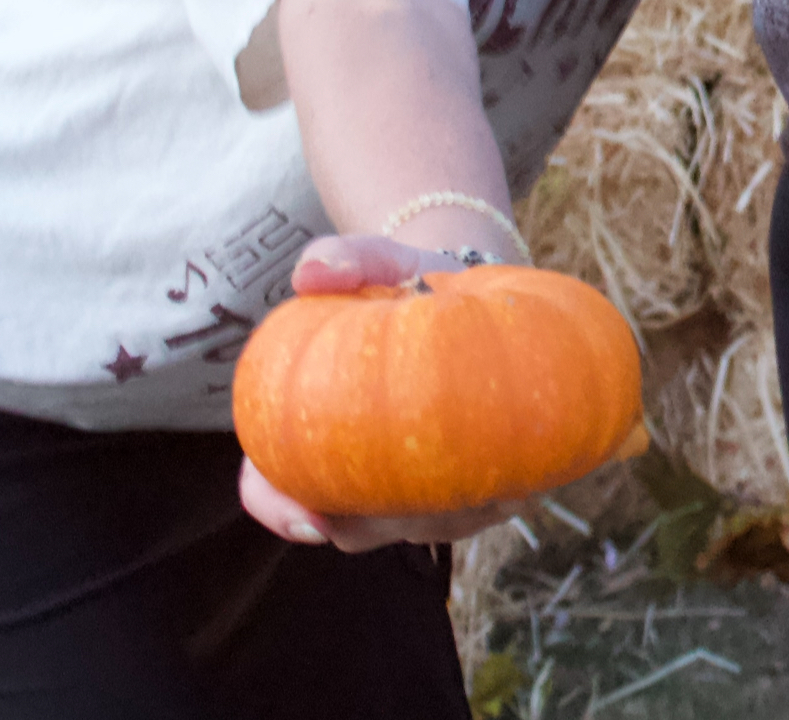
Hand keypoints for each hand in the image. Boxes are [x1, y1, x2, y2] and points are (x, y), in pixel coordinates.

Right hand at [236, 235, 595, 551]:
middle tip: (409, 497)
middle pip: (351, 528)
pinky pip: (478, 514)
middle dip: (377, 522)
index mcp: (310, 431)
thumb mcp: (379, 259)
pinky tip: (513, 479)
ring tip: (470, 481)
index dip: (280, 509)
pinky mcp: (473, 489)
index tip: (310, 514)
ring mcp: (416, 491)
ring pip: (419, 529)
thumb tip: (312, 273)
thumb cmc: (405, 280)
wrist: (466, 292)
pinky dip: (492, 500)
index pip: (275, 490)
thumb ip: (346, 259)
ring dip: (441, 515)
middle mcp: (357, 473)